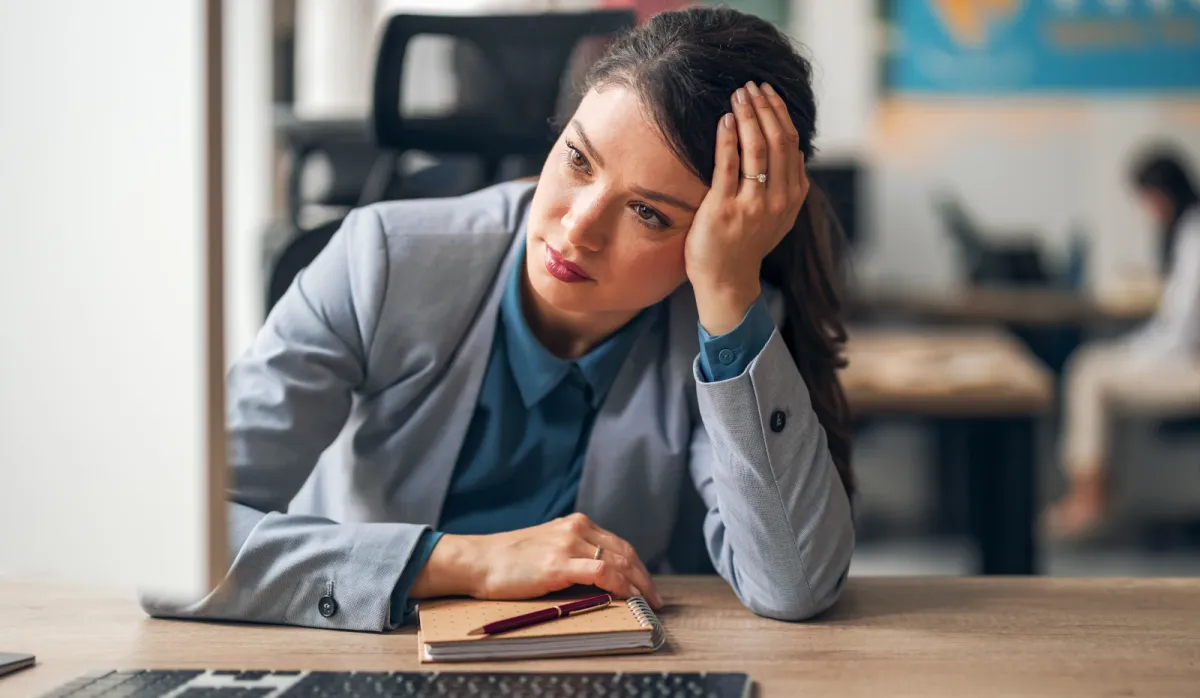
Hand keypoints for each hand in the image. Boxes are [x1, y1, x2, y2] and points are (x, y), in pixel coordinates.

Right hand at [410, 513, 662, 607]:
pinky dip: (620, 584)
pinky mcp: (558, 564)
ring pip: (618, 561)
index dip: (638, 566)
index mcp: (576, 524)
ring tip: (647, 602)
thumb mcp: (548, 547)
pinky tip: (628, 596)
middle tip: (656, 599)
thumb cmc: (510, 560)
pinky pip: (601, 572)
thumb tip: (604, 579)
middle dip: (645, 577)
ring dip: (638, 584)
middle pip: (625, 552)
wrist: (480, 561)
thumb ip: (574, 555)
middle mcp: (576, 529)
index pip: (619, 544)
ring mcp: (568, 545)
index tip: (648, 585)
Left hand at [685, 81, 810, 334]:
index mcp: (792, 197)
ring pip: (757, 148)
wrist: (727, 282)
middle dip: (765, 107)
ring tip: (739, 94)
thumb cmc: (746, 246)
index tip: (769, 93)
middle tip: (751, 85)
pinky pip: (728, 165)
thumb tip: (797, 153)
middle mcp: (778, 200)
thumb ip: (788, 188)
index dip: (781, 114)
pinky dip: (728, 138)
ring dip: (749, 115)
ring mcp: (752, 205)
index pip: (792, 145)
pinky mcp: (725, 209)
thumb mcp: (778, 217)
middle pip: (777, 141)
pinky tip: (726, 119)